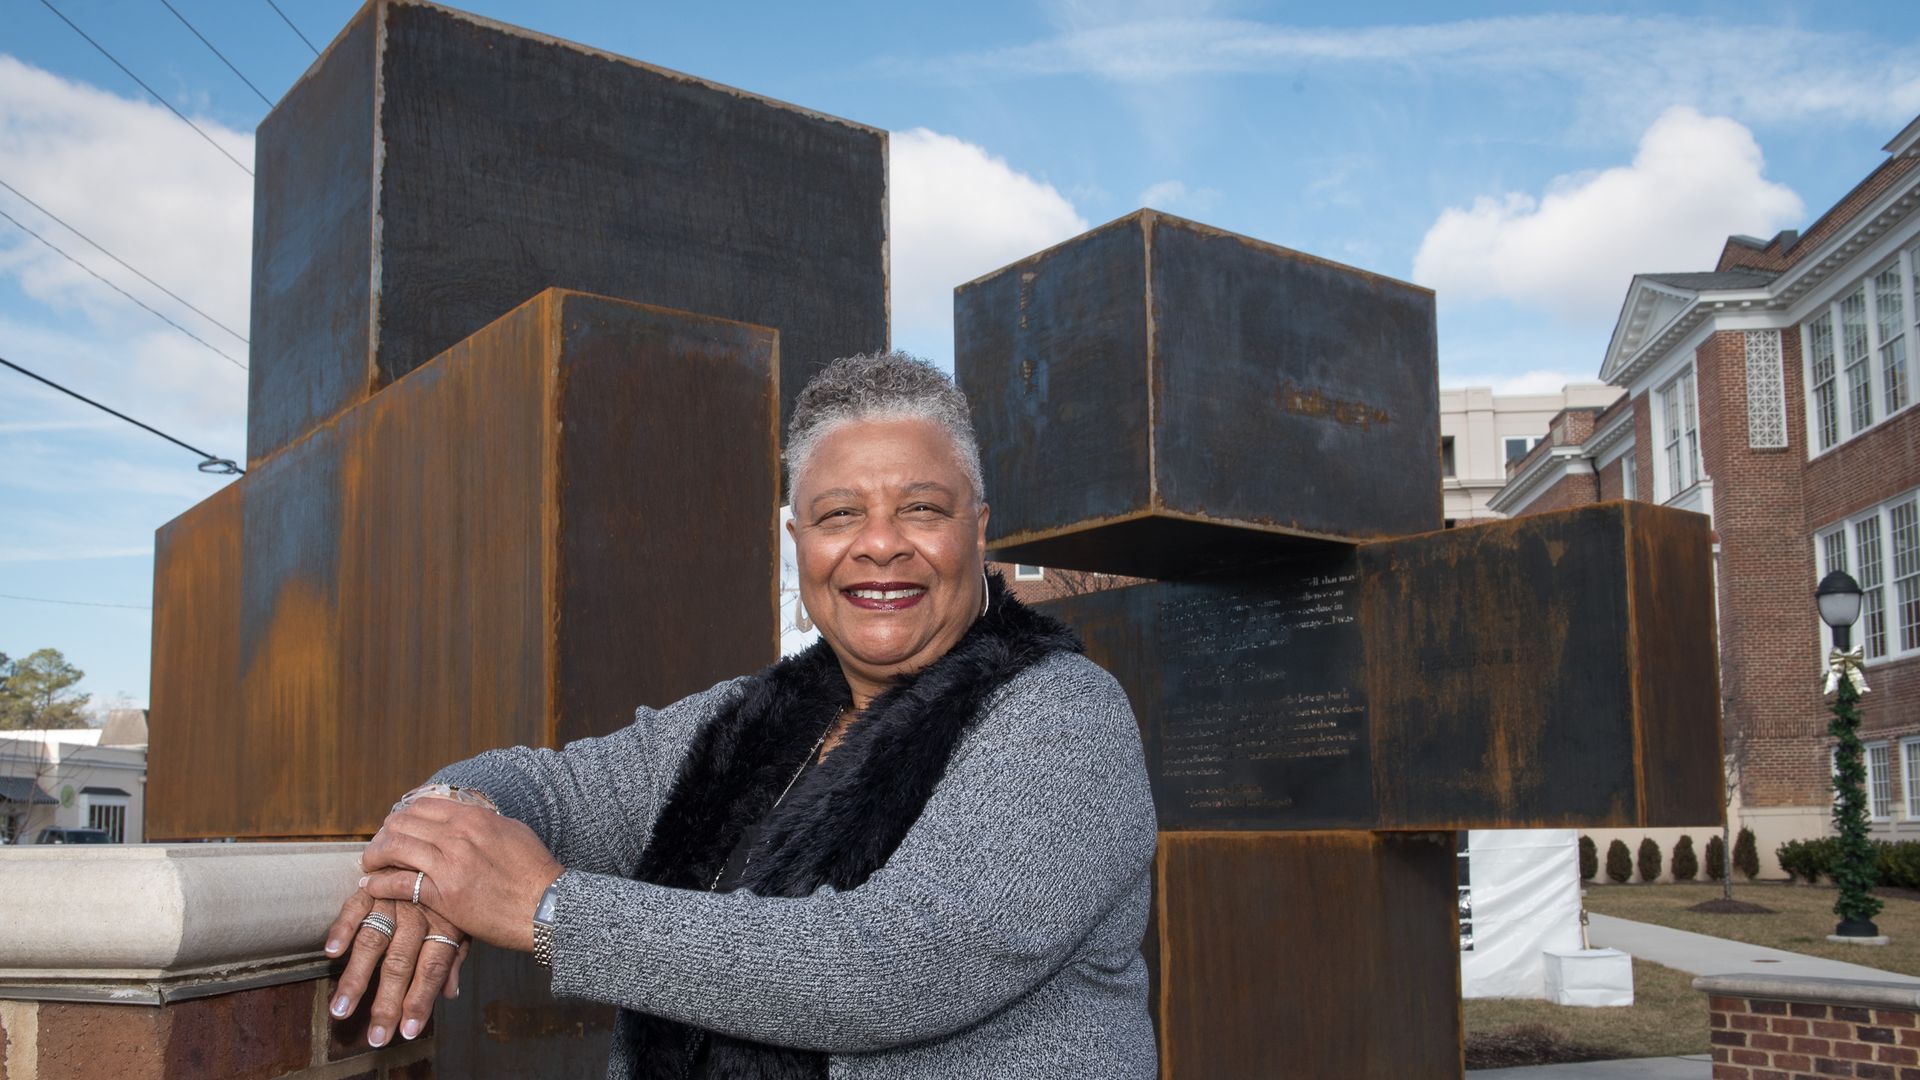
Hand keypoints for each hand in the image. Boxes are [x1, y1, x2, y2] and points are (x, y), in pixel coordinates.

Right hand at [321, 888, 468, 1046]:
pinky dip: (342, 928)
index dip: (420, 999)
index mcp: (445, 922)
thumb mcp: (462, 918)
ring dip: (356, 978)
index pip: (432, 967)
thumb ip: (455, 955)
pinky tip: (332, 952)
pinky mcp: (370, 885)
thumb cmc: (448, 888)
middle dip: (387, 1002)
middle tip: (376, 1035)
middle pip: (401, 962)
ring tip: (341, 1009)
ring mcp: (393, 899)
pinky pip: (354, 907)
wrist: (433, 840)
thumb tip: (451, 993)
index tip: (408, 1031)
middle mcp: (418, 913)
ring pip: (374, 940)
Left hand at [359, 799, 563, 951]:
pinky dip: (379, 884)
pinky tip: (371, 886)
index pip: (422, 805)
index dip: (402, 816)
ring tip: (370, 865)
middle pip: (402, 823)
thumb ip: (484, 823)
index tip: (396, 828)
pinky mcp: (444, 896)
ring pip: (395, 848)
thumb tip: (468, 818)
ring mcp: (449, 865)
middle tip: (378, 848)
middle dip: (383, 834)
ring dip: (375, 856)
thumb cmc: (535, 872)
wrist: (548, 906)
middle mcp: (458, 835)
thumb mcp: (512, 832)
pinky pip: (400, 884)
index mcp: (474, 818)